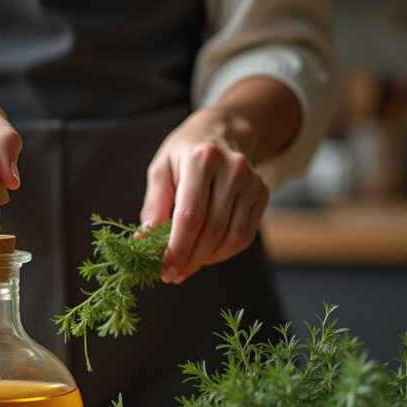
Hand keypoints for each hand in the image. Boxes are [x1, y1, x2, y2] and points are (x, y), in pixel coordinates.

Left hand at [139, 107, 270, 283]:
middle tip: (173, 275)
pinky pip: (245, 235)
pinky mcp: (262, 193)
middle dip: (190, 259)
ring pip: (232, 237)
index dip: (177, 248)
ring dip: (207, 260)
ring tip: (187, 266)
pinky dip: (224, 253)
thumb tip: (144, 242)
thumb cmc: (184, 153)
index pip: (190, 215)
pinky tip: (206, 255)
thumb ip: (153, 207)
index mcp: (201, 159)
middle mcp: (232, 169)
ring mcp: (252, 181)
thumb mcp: (161, 171)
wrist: (222, 131)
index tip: (164, 269)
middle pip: (212, 230)